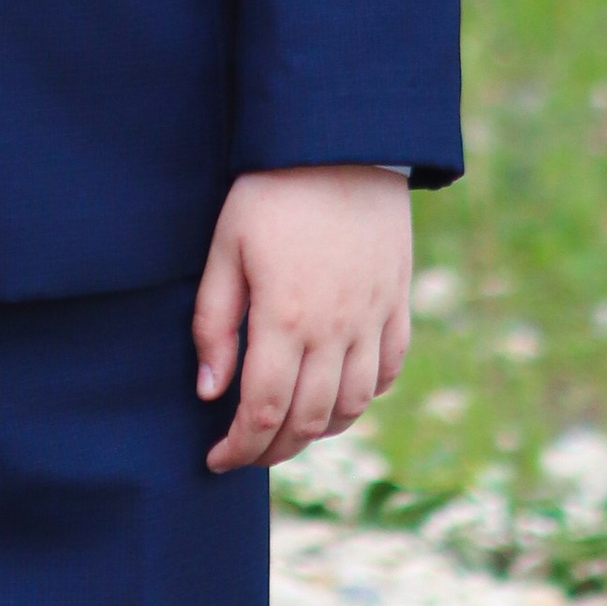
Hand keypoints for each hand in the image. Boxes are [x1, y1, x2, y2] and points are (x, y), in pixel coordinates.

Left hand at [192, 165, 411, 471]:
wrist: (342, 146)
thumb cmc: (271, 191)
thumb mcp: (225, 247)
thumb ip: (214, 322)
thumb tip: (210, 392)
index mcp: (285, 318)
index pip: (264, 411)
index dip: (239, 447)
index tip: (216, 460)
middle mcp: (335, 331)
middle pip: (308, 421)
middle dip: (273, 450)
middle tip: (245, 453)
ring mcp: (372, 322)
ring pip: (351, 407)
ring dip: (317, 432)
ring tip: (286, 430)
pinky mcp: (397, 306)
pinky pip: (387, 374)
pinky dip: (362, 398)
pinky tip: (336, 396)